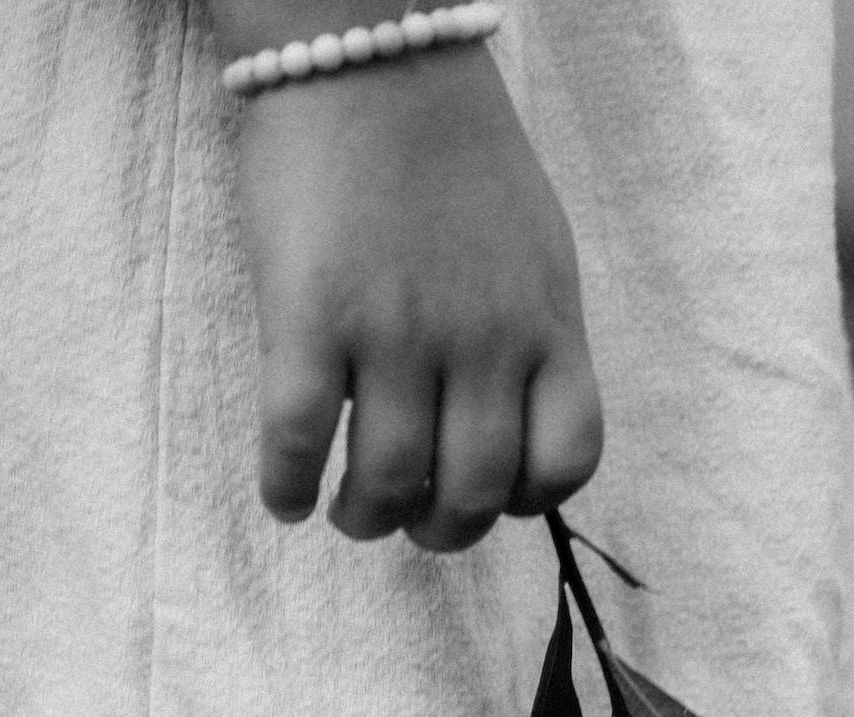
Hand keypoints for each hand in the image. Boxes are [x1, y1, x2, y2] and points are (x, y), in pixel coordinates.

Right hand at [227, 42, 603, 550]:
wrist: (370, 49)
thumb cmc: (452, 151)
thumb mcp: (533, 244)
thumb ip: (529, 333)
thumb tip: (505, 422)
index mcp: (544, 322)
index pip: (567, 461)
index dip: (529, 501)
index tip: (494, 499)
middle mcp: (480, 339)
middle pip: (473, 491)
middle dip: (441, 531)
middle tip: (409, 521)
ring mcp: (396, 332)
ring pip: (389, 483)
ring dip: (365, 519)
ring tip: (349, 512)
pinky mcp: (312, 317)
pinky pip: (300, 441)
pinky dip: (288, 488)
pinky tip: (285, 498)